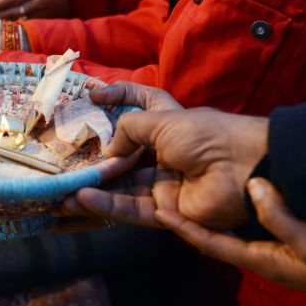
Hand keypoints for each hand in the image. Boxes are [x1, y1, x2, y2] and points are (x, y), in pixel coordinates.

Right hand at [59, 82, 266, 229]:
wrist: (243, 168)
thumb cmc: (205, 134)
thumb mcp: (162, 121)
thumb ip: (129, 130)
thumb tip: (108, 150)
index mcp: (169, 123)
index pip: (140, 102)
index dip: (118, 95)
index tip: (91, 95)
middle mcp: (164, 152)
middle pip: (123, 155)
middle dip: (94, 159)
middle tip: (63, 161)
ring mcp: (164, 182)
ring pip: (121, 188)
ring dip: (93, 189)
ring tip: (62, 192)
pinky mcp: (167, 210)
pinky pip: (131, 208)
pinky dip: (107, 204)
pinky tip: (82, 199)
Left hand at [157, 178, 305, 303]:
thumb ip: (280, 216)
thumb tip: (254, 187)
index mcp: (259, 258)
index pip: (210, 242)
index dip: (184, 227)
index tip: (159, 212)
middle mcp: (259, 253)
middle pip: (216, 235)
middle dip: (191, 219)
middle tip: (169, 196)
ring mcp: (272, 248)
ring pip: (232, 228)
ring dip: (211, 213)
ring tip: (192, 190)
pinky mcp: (285, 241)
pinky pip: (252, 224)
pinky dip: (237, 209)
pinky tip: (235, 194)